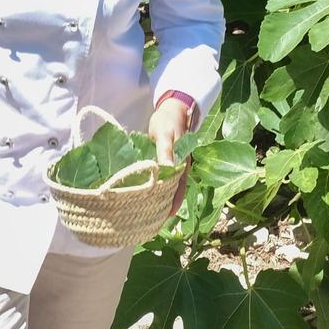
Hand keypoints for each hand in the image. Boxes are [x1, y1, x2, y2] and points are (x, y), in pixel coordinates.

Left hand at [149, 95, 194, 212]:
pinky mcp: (165, 161)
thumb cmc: (168, 120)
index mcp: (182, 164)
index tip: (164, 218)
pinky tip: (146, 192)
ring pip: (168, 186)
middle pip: (173, 191)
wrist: (172, 107)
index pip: (178, 189)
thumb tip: (167, 171)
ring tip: (148, 211)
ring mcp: (173, 165)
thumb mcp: (165, 134)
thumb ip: (165, 152)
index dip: (172, 204)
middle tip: (152, 221)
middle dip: (164, 206)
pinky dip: (156, 187)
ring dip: (160, 198)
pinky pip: (162, 178)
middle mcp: (180, 167)